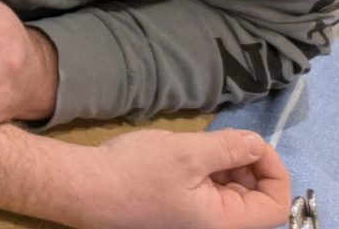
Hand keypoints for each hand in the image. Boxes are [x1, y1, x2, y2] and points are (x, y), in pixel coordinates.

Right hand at [83, 129, 289, 228]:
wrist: (85, 187)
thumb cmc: (136, 172)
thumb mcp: (187, 152)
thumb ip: (229, 148)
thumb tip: (258, 143)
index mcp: (224, 224)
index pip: (275, 204)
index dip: (273, 170)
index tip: (253, 143)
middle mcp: (214, 228)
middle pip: (254, 199)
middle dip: (246, 166)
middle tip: (221, 139)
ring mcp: (196, 222)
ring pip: (230, 194)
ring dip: (224, 167)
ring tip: (198, 146)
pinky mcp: (179, 212)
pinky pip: (207, 194)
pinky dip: (206, 172)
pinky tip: (185, 156)